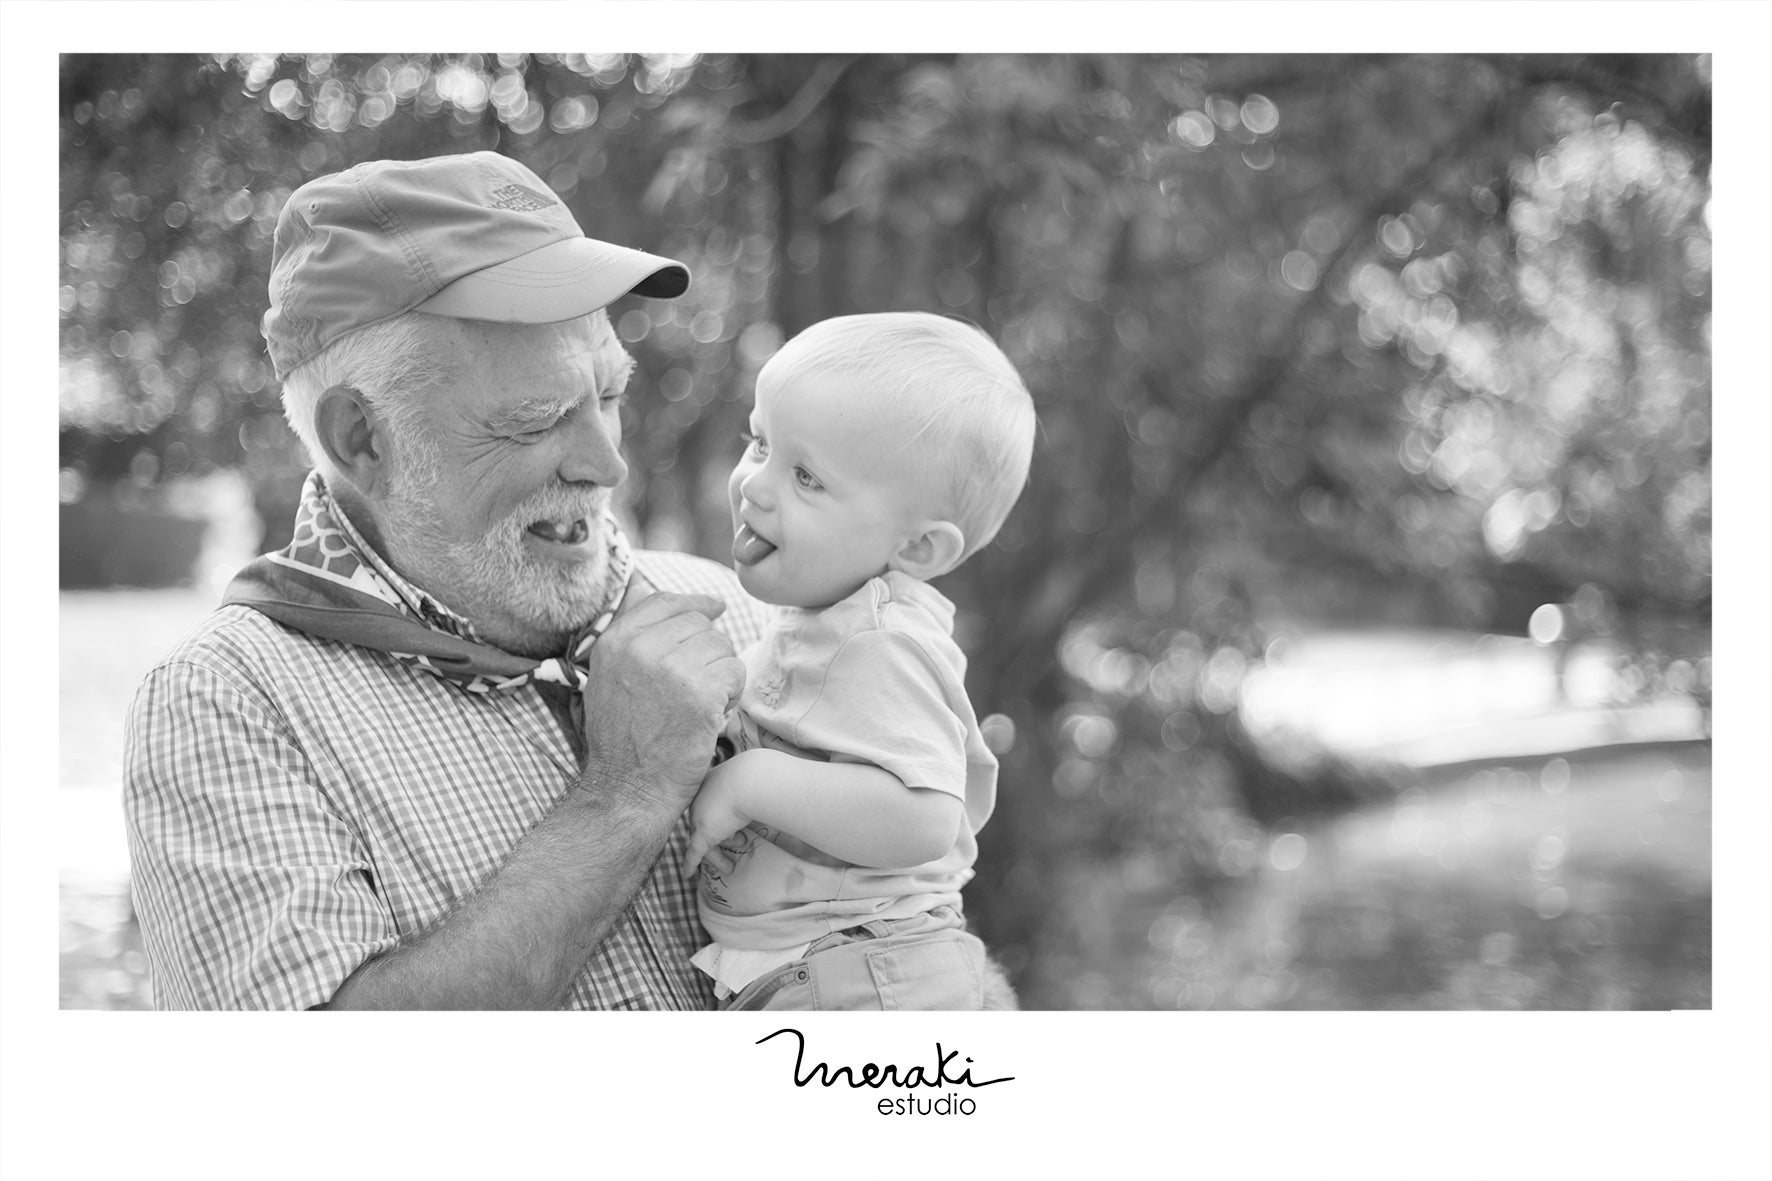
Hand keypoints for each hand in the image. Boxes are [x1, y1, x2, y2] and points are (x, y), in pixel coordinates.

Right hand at [577, 590, 745, 811]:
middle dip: (708, 653)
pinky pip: (734, 673)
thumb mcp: (608, 679)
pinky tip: (711, 716)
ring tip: (700, 705)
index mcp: (616, 642)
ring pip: (721, 647)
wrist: (629, 789)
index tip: (716, 606)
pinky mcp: (699, 692)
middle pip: (699, 625)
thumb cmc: (624, 741)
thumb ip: (632, 638)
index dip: (696, 603)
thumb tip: (650, 589)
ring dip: (721, 676)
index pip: (665, 602)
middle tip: (695, 690)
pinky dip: (730, 696)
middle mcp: (640, 648)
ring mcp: (671, 668)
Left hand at [682, 757, 750, 879]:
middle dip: (723, 839)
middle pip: (706, 824)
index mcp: (711, 784)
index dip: (723, 822)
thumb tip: (771, 795)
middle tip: (736, 844)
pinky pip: (694, 853)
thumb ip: (751, 793)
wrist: (751, 781)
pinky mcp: (703, 834)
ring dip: (718, 856)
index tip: (732, 832)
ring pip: (703, 841)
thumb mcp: (751, 784)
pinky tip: (688, 875)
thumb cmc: (757, 779)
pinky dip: (690, 864)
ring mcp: (699, 816)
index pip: (711, 807)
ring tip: (730, 868)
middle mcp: (701, 800)